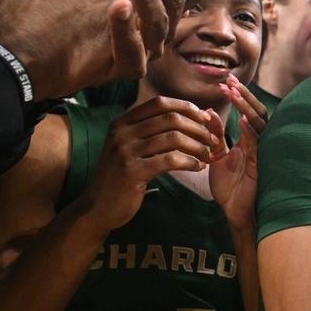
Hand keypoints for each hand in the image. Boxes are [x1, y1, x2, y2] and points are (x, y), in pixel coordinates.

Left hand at [0, 0, 208, 99]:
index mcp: (153, 7)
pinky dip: (125, 30)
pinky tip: (117, 7)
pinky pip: (132, 53)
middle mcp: (152, 29)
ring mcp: (139, 50)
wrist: (22, 47)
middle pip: (174, 1)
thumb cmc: (60, 6)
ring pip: (157, 24)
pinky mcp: (118, 69)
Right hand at [77, 97, 216, 231]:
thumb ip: (152, 131)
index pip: (160, 103)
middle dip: (198, 128)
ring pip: (173, 138)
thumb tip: (191, 114)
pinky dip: (190, 162)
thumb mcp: (130, 147)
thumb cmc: (123, 176)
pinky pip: (170, 160)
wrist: (98, 207)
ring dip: (198, 146)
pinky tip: (198, 167)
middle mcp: (121, 133)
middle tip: (212, 140)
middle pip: (170, 118)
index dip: (186, 107)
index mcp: (122, 123)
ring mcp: (125, 151)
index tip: (205, 118)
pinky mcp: (132, 172)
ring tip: (208, 155)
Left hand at [209, 76, 266, 231]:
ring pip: (259, 125)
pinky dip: (251, 131)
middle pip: (257, 113)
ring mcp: (261, 154)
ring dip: (246, 108)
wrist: (234, 213)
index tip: (225, 82)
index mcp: (249, 140)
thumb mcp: (217, 156)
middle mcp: (258, 144)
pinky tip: (242, 120)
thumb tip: (208, 112)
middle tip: (229, 81)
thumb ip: (215, 136)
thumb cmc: (229, 187)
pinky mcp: (261, 166)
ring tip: (233, 94)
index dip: (239, 96)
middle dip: (244, 96)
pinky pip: (258, 145)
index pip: (248, 112)